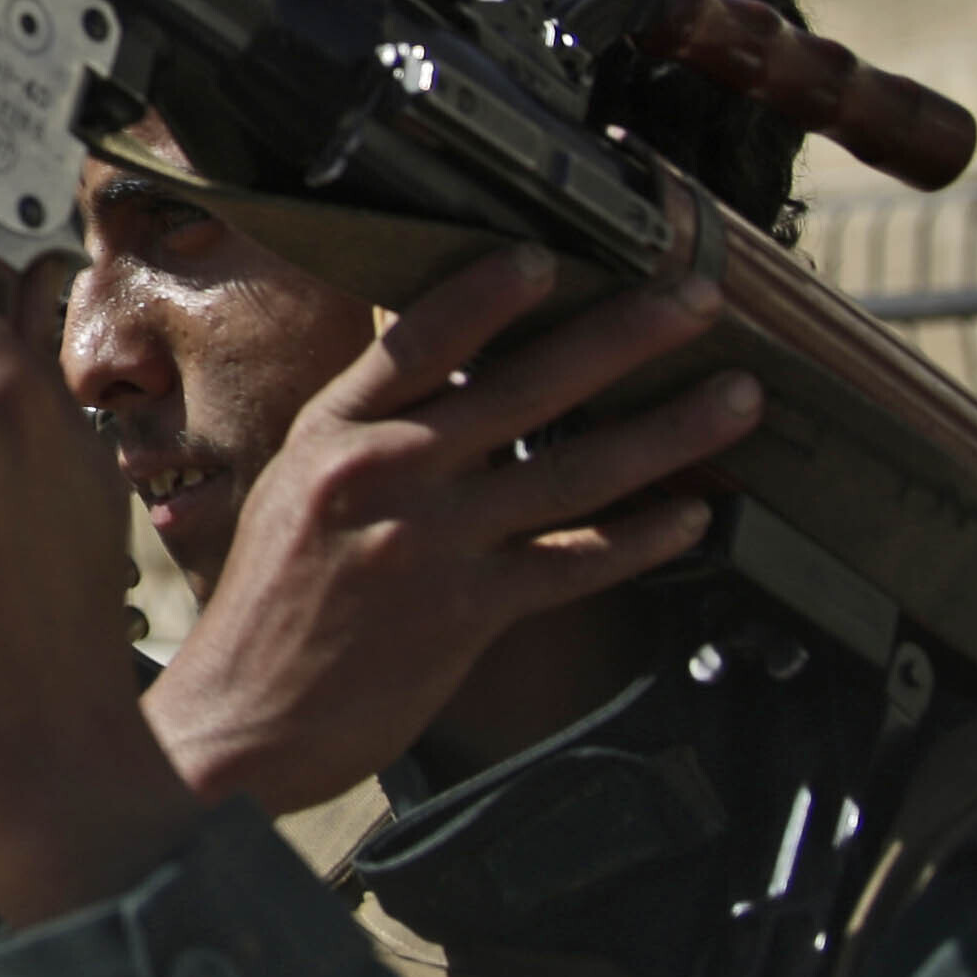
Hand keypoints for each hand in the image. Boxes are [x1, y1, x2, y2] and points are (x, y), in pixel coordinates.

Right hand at [145, 247, 757, 817]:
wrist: (241, 720)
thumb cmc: (267, 608)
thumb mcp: (292, 491)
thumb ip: (367, 436)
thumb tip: (452, 383)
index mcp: (332, 434)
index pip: (416, 341)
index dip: (488, 294)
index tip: (551, 256)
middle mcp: (384, 474)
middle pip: (523, 387)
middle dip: (624, 336)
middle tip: (696, 300)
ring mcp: (430, 542)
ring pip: (572, 471)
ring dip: (667, 431)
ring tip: (734, 399)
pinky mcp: (466, 611)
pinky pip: (573, 562)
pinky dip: (639, 538)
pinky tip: (692, 516)